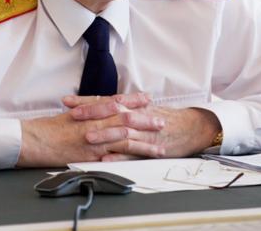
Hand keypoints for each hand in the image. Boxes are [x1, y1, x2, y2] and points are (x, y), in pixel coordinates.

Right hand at [16, 93, 159, 166]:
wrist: (34, 139)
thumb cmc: (47, 128)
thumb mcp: (68, 115)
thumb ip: (85, 111)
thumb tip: (96, 109)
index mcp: (90, 111)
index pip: (116, 102)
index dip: (133, 100)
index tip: (147, 98)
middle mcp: (94, 123)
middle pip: (126, 120)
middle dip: (145, 121)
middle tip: (162, 120)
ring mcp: (94, 140)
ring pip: (125, 140)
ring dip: (144, 142)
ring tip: (160, 146)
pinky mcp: (91, 155)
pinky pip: (114, 157)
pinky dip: (128, 159)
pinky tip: (141, 162)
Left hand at [69, 100, 221, 161]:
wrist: (192, 127)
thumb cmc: (166, 119)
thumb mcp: (143, 109)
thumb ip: (124, 108)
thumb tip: (100, 106)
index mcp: (133, 107)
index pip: (105, 101)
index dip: (86, 101)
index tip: (68, 101)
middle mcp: (136, 117)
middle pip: (111, 112)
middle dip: (91, 114)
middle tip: (72, 115)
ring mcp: (143, 132)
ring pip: (121, 132)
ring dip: (104, 135)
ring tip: (86, 138)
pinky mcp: (151, 148)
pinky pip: (134, 153)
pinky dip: (120, 156)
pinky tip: (107, 159)